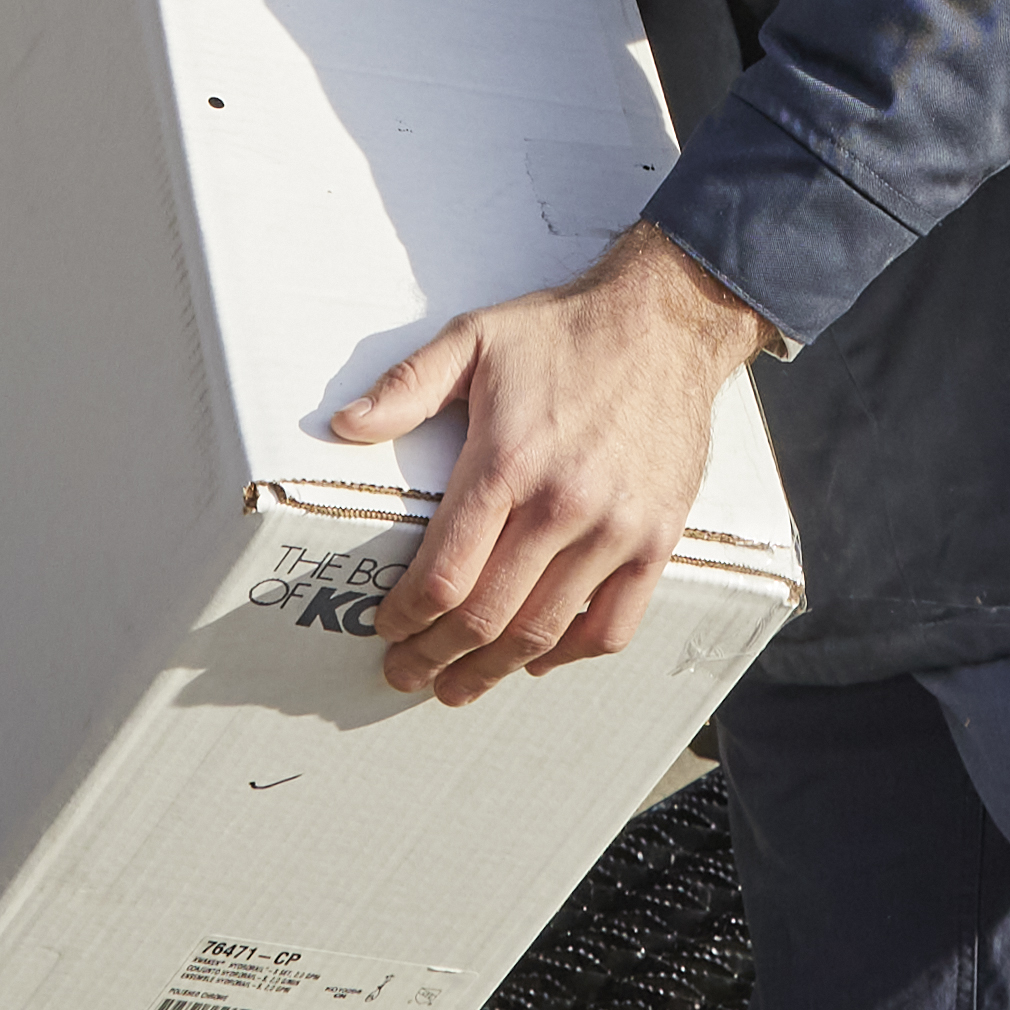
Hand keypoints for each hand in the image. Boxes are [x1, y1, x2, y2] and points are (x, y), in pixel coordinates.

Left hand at [324, 224, 767, 705]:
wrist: (666, 323)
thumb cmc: (563, 332)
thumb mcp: (473, 338)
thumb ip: (407, 386)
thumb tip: (343, 427)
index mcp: (507, 463)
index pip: (444, 574)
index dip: (407, 616)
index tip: (386, 628)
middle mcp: (561, 506)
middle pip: (486, 616)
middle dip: (435, 656)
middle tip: (406, 673)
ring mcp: (615, 530)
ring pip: (544, 631)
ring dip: (493, 671)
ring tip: (458, 686)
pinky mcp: (658, 539)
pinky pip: (614, 625)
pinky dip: (571, 654)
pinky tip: (539, 660)